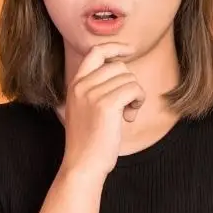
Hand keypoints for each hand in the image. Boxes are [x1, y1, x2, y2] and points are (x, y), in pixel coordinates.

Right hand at [59, 42, 145, 176]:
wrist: (83, 165)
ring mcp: (92, 94)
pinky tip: (129, 117)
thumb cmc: (89, 141)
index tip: (131, 51)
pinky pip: (134, 89)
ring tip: (126, 115)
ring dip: (135, 96)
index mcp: (75, 84)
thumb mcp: (85, 109)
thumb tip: (121, 70)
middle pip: (118, 66)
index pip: (95, 52)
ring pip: (129, 78)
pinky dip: (138, 101)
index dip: (115, 47)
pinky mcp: (106, 105)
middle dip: (129, 83)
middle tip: (126, 106)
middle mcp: (81, 85)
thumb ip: (96, 89)